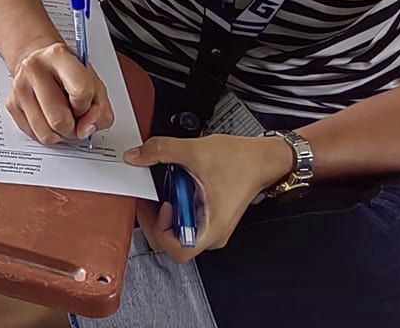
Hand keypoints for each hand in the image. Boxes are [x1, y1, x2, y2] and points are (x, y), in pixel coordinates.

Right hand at [6, 41, 113, 146]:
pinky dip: (48, 134)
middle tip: (75, 117)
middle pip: (60, 120)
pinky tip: (50, 118)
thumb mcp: (95, 84)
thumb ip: (101, 111)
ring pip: (46, 135)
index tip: (85, 104)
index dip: (88, 107)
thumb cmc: (70, 74)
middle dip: (74, 128)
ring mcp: (19, 87)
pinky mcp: (11, 104)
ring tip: (63, 118)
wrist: (41, 62)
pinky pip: (35, 137)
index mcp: (59, 56)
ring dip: (61, 135)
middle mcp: (34, 68)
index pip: (81, 93)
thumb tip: (86, 129)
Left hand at [128, 134, 296, 261]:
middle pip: (173, 243)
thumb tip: (137, 155)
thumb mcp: (196, 151)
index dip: (161, 230)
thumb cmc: (241, 162)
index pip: (178, 250)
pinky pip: (185, 220)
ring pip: (177, 232)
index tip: (161, 206)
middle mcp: (212, 233)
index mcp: (211, 227)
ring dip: (166, 212)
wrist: (262, 158)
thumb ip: (161, 150)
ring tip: (166, 188)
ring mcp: (210, 227)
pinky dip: (175, 206)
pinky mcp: (209, 217)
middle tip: (151, 198)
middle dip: (156, 220)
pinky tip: (176, 186)